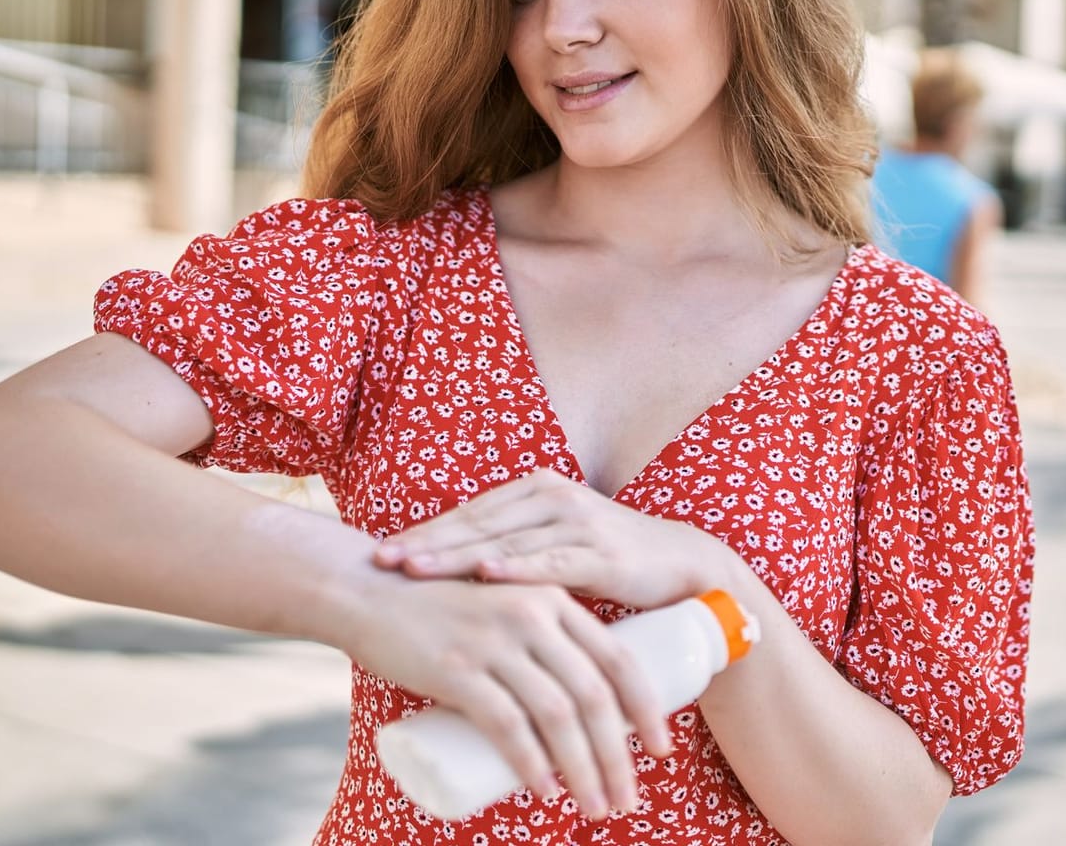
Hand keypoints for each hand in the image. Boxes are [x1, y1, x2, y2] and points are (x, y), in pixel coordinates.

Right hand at [332, 569, 670, 818]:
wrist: (369, 592)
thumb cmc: (441, 611)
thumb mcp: (505, 610)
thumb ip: (539, 644)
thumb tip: (576, 710)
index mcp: (554, 601)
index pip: (620, 659)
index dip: (646, 709)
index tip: (661, 751)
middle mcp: (533, 616)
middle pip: (594, 695)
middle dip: (619, 756)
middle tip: (627, 799)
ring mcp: (495, 642)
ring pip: (558, 715)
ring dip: (584, 769)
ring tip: (594, 807)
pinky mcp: (457, 669)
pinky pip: (508, 725)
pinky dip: (531, 764)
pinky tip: (545, 792)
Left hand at [373, 469, 736, 611]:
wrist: (684, 567)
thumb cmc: (611, 560)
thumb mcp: (556, 545)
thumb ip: (514, 548)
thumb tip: (456, 574)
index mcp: (536, 491)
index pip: (470, 514)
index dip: (426, 531)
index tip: (380, 550)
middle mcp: (553, 498)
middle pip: (477, 524)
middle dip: (427, 543)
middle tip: (381, 560)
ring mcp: (578, 523)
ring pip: (505, 543)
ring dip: (456, 557)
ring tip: (415, 569)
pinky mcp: (603, 553)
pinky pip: (552, 561)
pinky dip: (518, 567)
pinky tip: (487, 572)